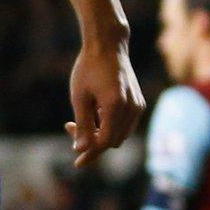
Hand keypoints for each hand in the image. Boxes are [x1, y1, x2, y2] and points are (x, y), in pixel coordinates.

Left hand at [68, 39, 144, 167]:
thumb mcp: (79, 97)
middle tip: (71, 126)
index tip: (77, 163)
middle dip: (92, 141)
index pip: (105, 142)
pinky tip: (95, 112)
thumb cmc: (89, 69)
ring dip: (101, 134)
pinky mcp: (139, 103)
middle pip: (112, 141)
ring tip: (80, 119)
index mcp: (116, 106)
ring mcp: (138, 106)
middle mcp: (132, 108)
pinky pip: (125, 125)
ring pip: (120, 135)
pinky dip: (110, 126)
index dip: (91, 154)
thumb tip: (80, 150)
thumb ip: (83, 125)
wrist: (108, 46)